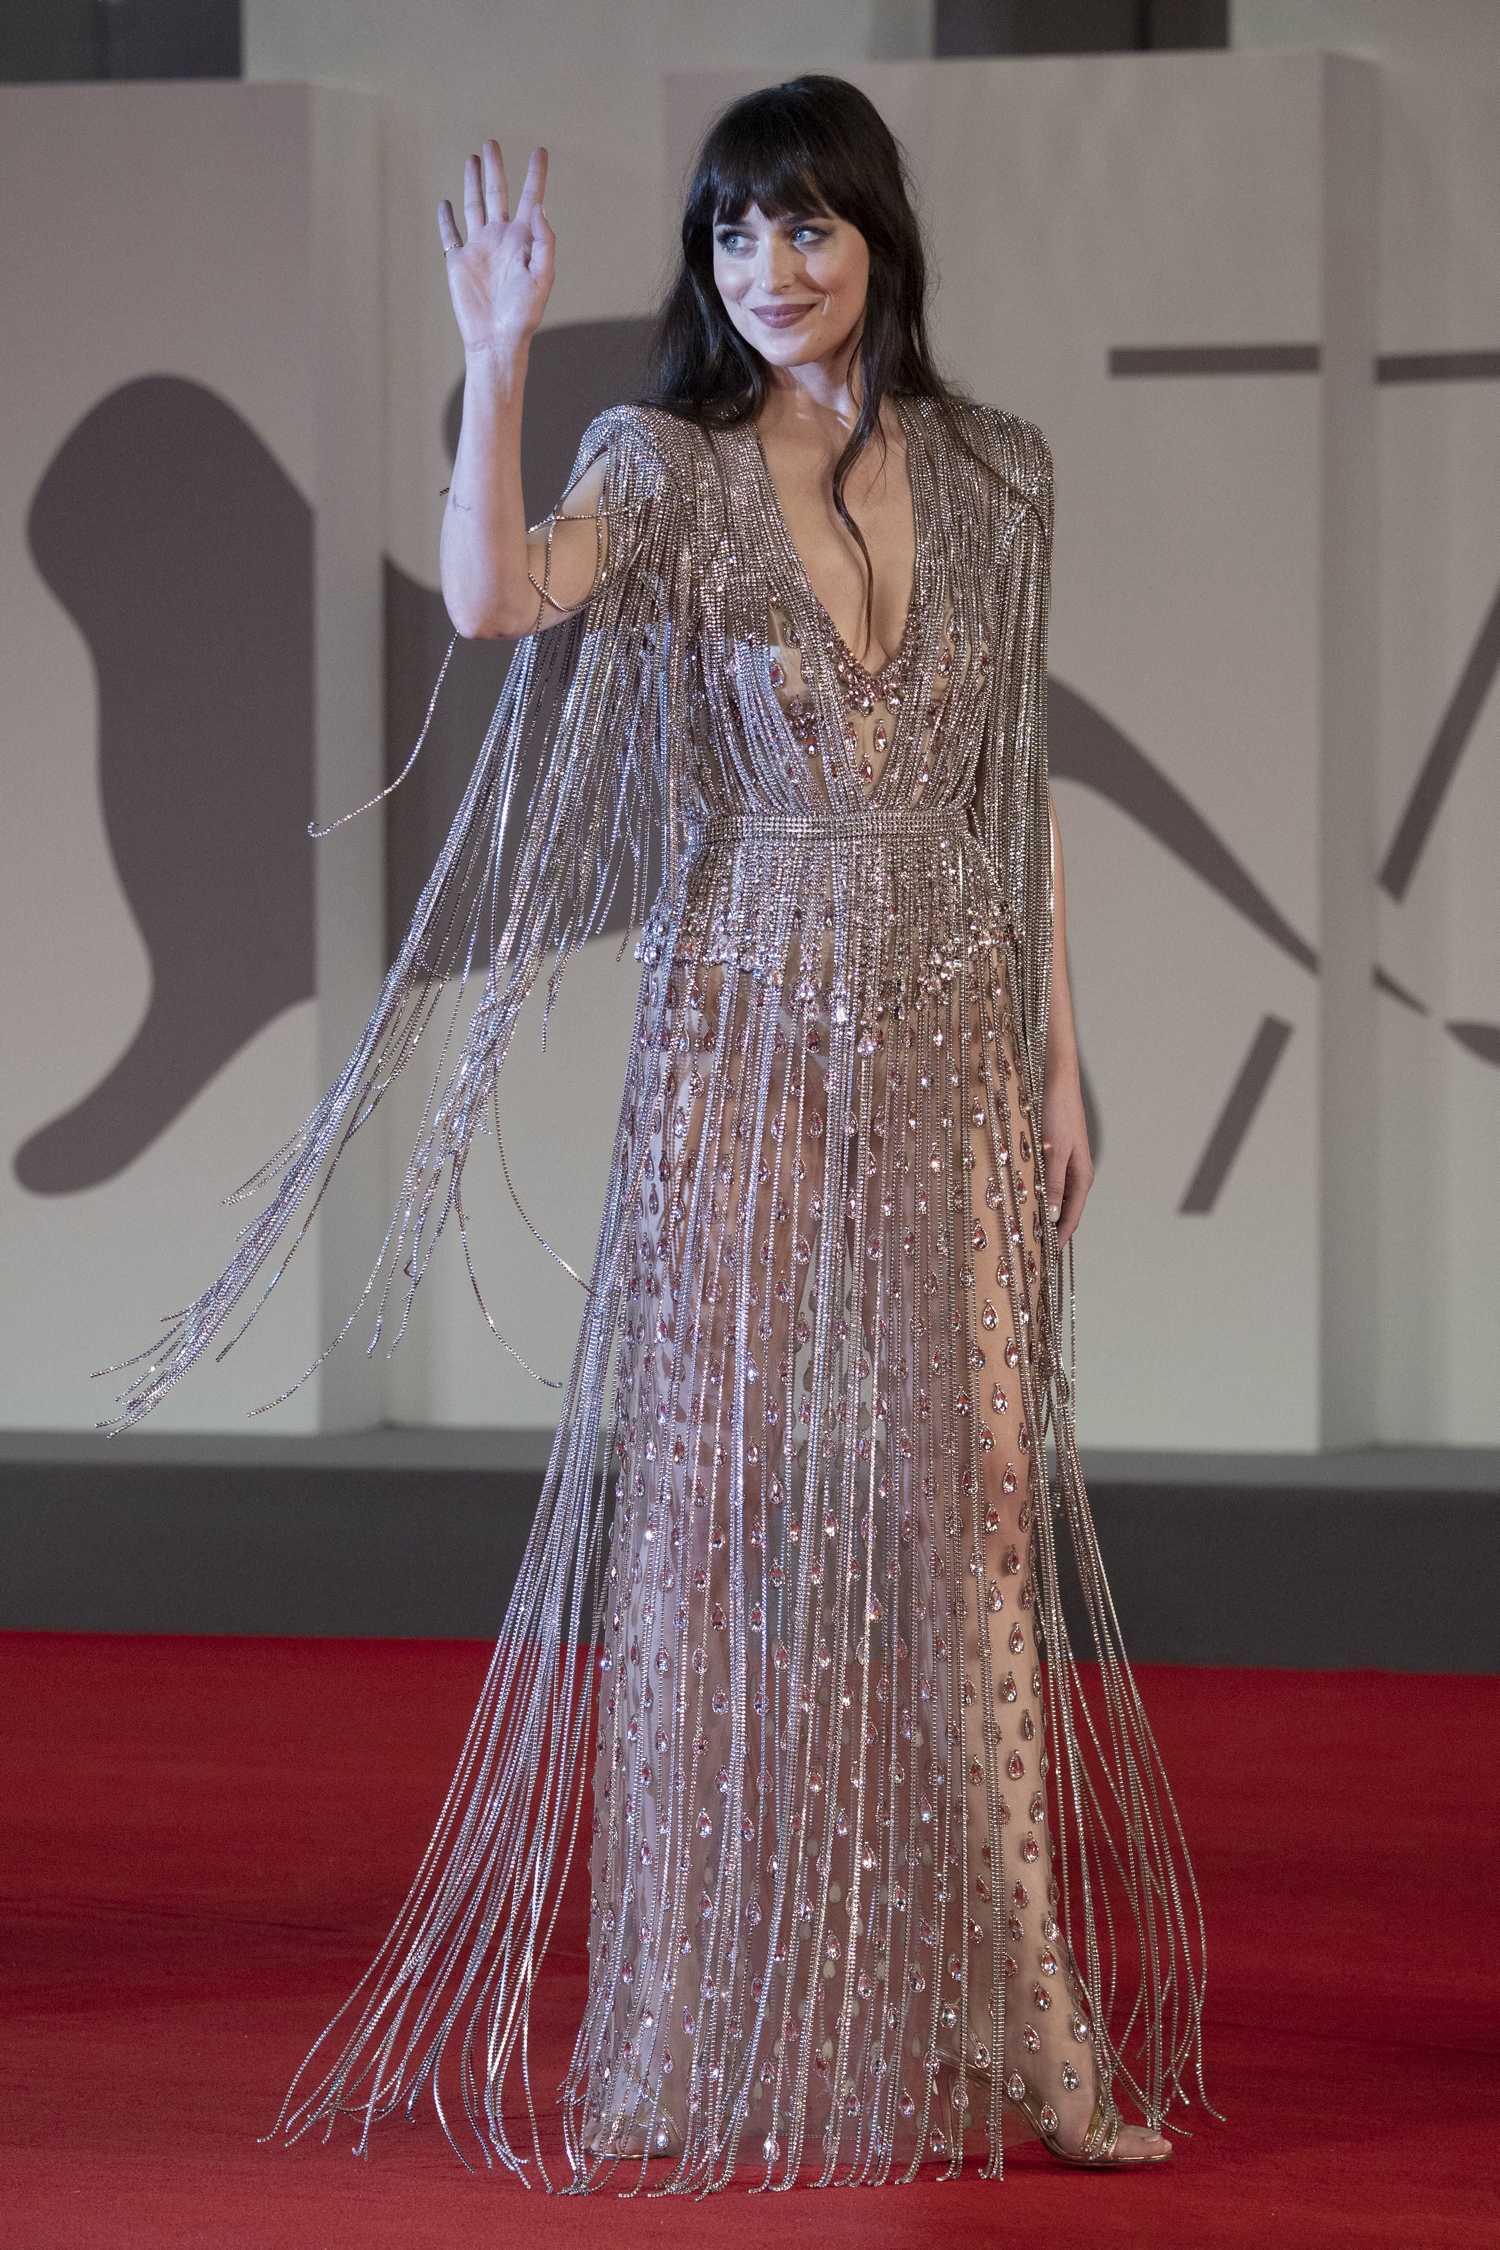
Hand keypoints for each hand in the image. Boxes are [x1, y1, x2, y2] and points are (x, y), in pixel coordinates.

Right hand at [436, 139, 553, 356]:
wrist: (496, 339)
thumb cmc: (524, 314)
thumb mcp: (543, 276)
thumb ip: (545, 241)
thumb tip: (539, 208)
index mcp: (523, 239)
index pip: (531, 198)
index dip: (536, 174)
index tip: (540, 151)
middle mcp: (500, 237)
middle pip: (497, 193)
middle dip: (495, 168)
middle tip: (492, 143)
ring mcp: (478, 247)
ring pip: (474, 206)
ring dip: (473, 182)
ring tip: (472, 159)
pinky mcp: (458, 261)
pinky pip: (450, 234)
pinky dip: (446, 218)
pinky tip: (445, 204)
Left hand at [1039, 1069, 1093, 1250]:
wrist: (1058, 1083)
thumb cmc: (1058, 1114)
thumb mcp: (1054, 1151)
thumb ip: (1054, 1184)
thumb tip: (1050, 1216)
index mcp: (1082, 1177)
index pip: (1072, 1217)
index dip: (1060, 1238)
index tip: (1048, 1258)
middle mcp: (1076, 1175)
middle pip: (1064, 1211)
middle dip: (1051, 1230)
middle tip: (1033, 1251)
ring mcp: (1066, 1166)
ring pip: (1054, 1199)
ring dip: (1042, 1214)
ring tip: (1025, 1232)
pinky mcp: (1054, 1157)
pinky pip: (1047, 1184)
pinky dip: (1037, 1196)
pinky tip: (1023, 1202)